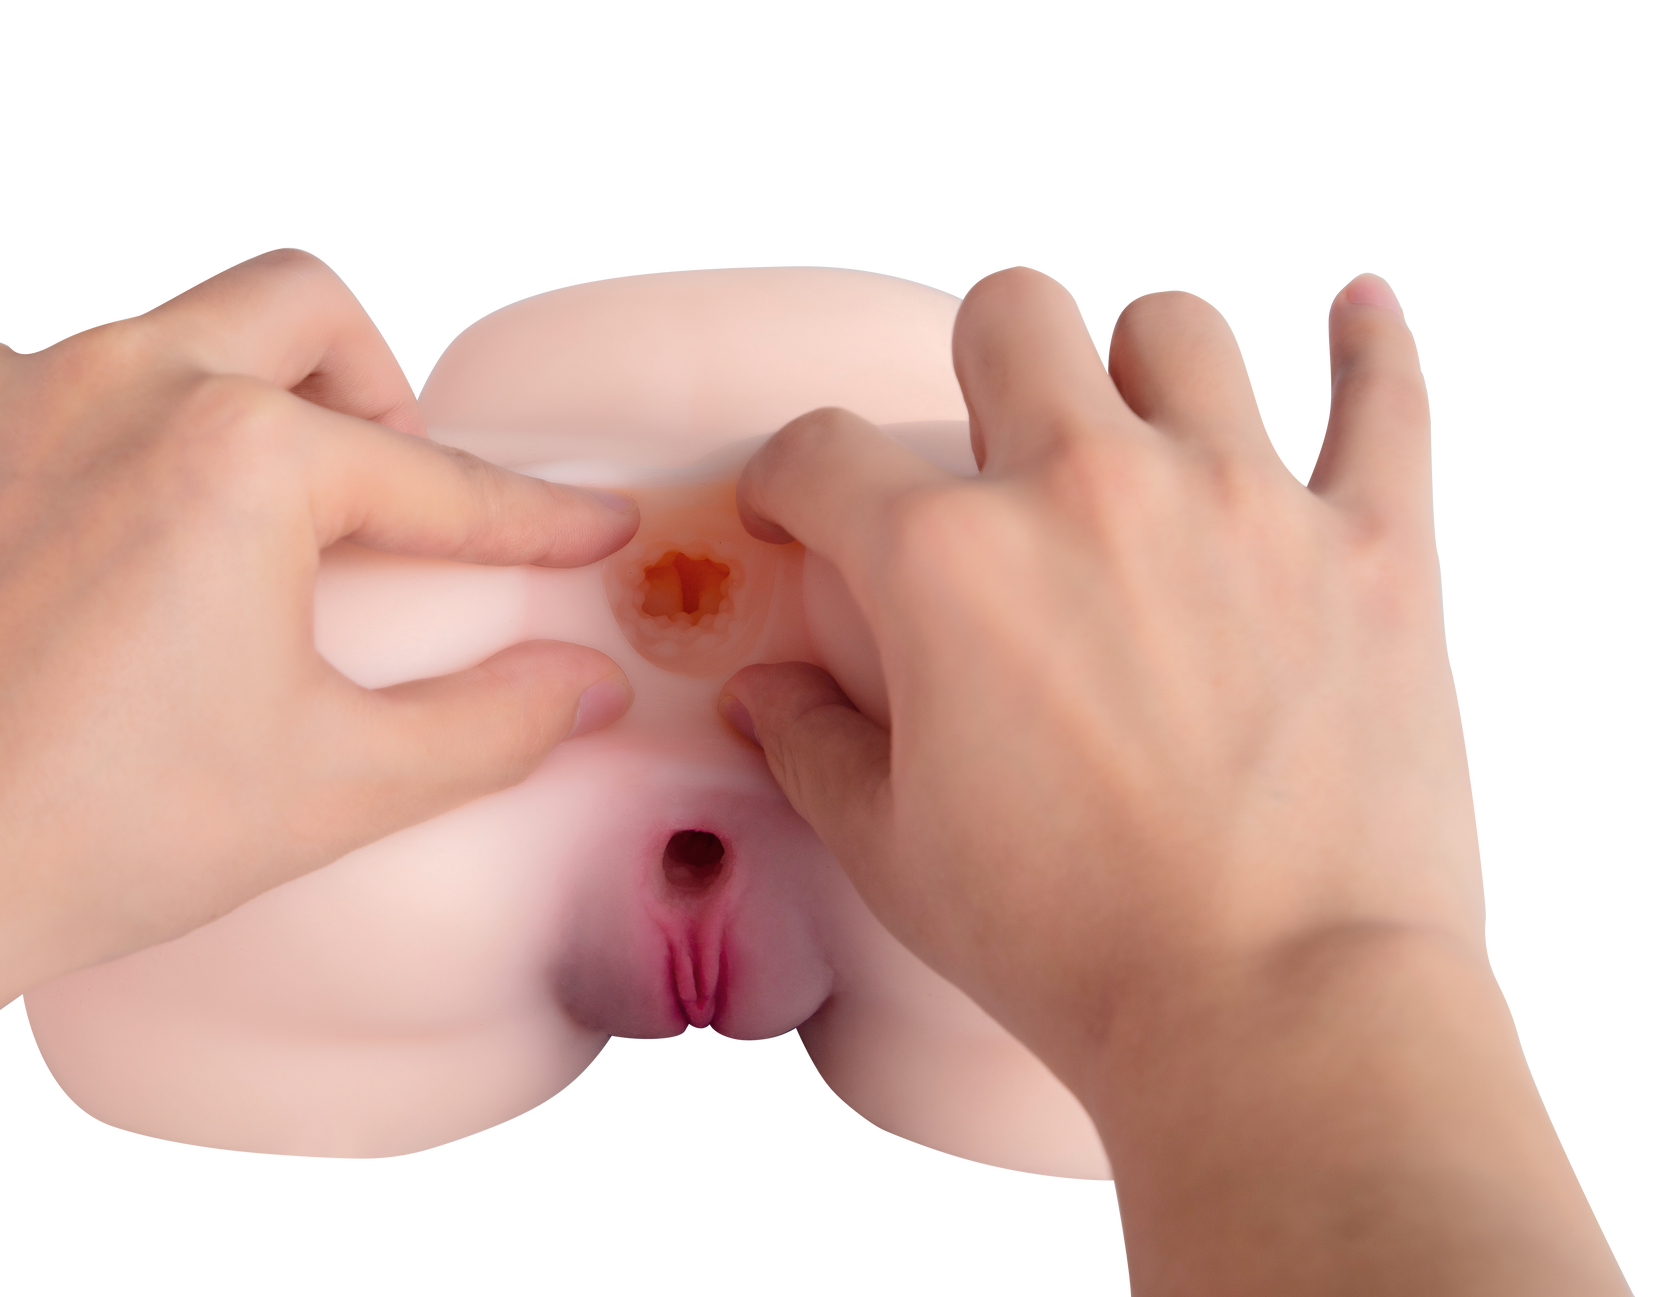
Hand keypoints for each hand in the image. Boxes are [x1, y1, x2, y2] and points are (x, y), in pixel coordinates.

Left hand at [0, 248, 636, 1152]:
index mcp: (240, 455)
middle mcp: (114, 379)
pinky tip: (80, 561)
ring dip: (212, 416)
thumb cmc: (88, 833)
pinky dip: (84, 453)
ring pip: (154, 340)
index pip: (433, 475)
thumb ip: (489, 724)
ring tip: (207, 544)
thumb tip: (579, 685)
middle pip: (297, 306)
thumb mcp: (334, 787)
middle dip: (367, 381)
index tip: (581, 523)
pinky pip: (32, 394)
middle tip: (378, 482)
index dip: (529, 512)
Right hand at [724, 267, 1623, 1292]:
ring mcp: (1242, 501)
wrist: (1274, 1013)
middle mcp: (1088, 490)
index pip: (823, 450)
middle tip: (986, 445)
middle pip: (1010, 316)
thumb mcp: (894, 851)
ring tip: (1141, 424)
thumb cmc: (1070, 944)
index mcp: (948, 563)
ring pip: (1178, 329)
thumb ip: (813, 745)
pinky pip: (1383, 396)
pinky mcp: (1371, 545)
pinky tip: (1356, 315)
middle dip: (978, 368)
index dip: (793, 477)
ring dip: (1142, 366)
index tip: (802, 508)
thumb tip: (761, 692)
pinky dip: (1370, 349)